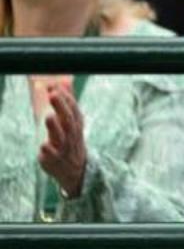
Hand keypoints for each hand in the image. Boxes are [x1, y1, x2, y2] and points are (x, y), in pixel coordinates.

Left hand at [37, 80, 86, 197]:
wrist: (76, 169)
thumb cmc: (70, 139)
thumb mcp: (72, 120)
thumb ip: (67, 100)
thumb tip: (65, 79)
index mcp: (76, 123)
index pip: (73, 107)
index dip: (65, 96)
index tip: (54, 85)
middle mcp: (71, 134)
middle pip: (68, 119)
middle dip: (61, 106)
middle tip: (52, 94)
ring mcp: (63, 147)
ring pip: (61, 137)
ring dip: (55, 127)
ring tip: (48, 116)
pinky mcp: (53, 160)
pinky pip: (51, 156)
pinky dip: (48, 151)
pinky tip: (43, 145)